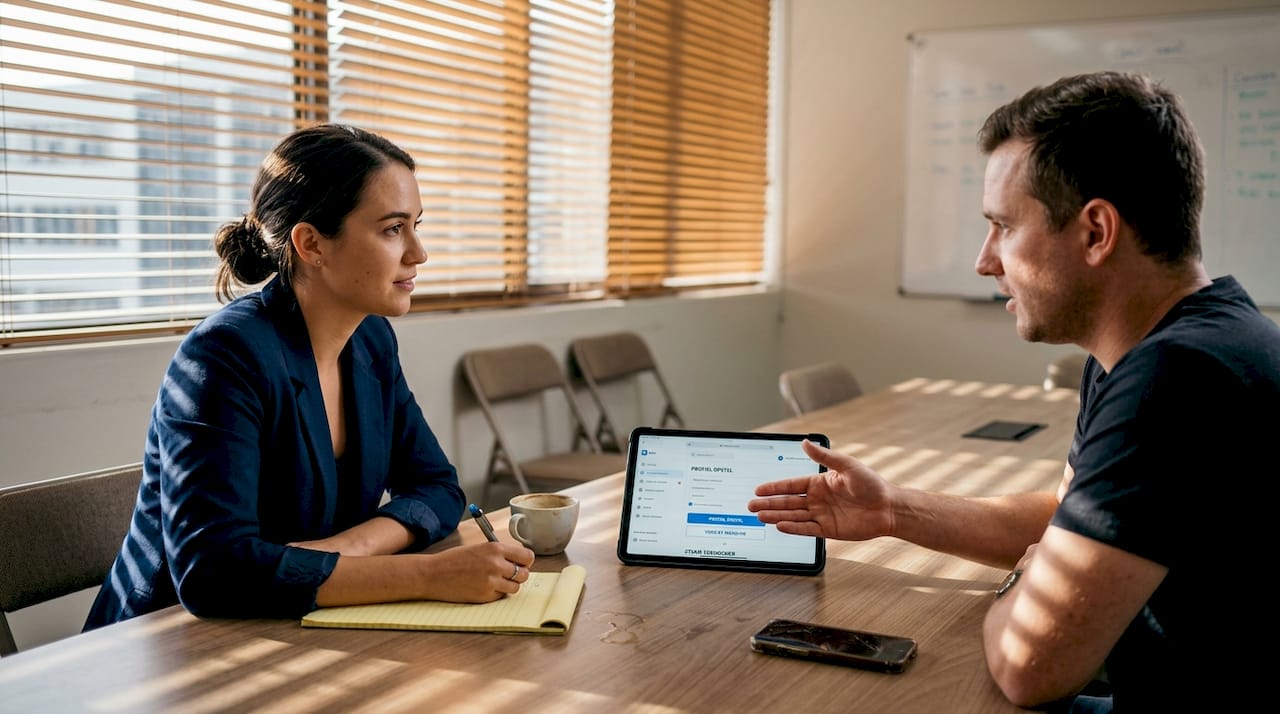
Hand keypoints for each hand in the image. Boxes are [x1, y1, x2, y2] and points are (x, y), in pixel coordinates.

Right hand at [417, 541, 536, 602]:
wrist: (433, 574)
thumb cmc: (454, 560)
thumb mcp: (479, 548)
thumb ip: (499, 553)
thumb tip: (519, 561)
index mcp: (496, 548)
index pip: (527, 557)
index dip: (525, 561)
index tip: (521, 563)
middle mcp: (496, 564)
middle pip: (524, 574)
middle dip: (518, 575)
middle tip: (508, 574)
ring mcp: (491, 582)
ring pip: (515, 587)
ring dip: (508, 586)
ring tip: (495, 581)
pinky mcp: (485, 596)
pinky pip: (501, 596)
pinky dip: (496, 594)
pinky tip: (483, 587)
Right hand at [747, 439, 894, 540]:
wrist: (889, 508)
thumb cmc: (872, 484)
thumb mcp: (847, 465)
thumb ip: (824, 457)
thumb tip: (805, 442)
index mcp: (820, 483)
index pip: (792, 485)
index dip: (774, 487)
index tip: (759, 489)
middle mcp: (818, 499)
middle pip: (788, 501)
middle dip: (769, 503)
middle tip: (751, 505)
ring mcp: (822, 515)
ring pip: (793, 515)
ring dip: (776, 515)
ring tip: (760, 516)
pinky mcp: (828, 530)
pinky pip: (807, 529)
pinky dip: (793, 528)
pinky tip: (779, 526)